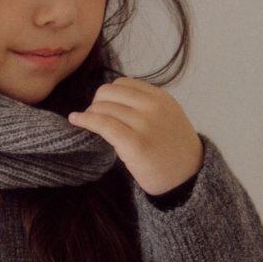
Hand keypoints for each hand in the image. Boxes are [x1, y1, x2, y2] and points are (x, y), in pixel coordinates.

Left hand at [67, 77, 203, 194]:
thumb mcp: (166, 118)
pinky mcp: (135, 143)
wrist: (187, 178)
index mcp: (160, 98)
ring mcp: (145, 124)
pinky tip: (75, 120)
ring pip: (103, 107)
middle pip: (109, 92)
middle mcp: (153, 107)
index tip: (102, 108)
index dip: (107, 95)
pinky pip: (102, 124)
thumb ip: (144, 107)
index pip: (122, 84)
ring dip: (89, 114)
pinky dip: (85, 120)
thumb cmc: (172, 151)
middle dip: (95, 103)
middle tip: (93, 118)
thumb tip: (108, 101)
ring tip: (86, 124)